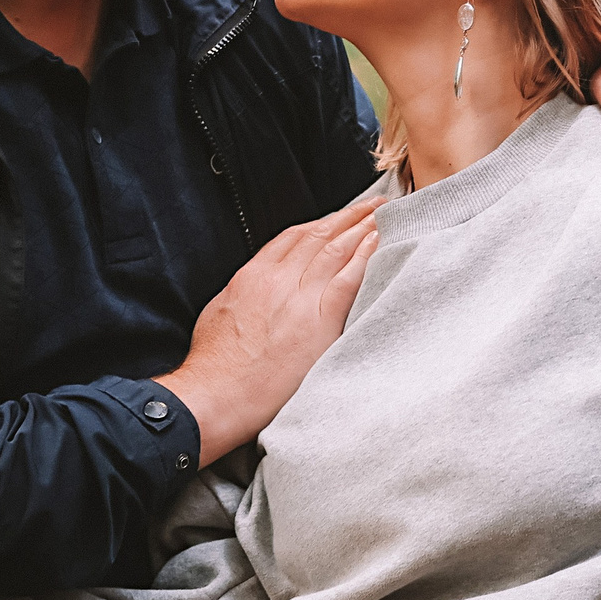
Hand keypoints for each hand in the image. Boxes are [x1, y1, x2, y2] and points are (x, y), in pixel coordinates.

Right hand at [161, 190, 381, 463]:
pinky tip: (382, 243)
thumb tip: (256, 286)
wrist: (215, 395)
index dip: (322, 223)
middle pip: (320, 236)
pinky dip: (367, 256)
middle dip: (350, 217)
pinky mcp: (320, 321)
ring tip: (387, 215)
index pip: (294, 237)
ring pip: (337, 250)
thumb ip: (244, 294)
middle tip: (375, 204)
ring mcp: (300, 299)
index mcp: (253, 276)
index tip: (341, 216)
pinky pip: (349, 278)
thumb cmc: (213, 365)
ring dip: (365, 228)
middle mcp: (278, 279)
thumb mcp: (220, 314)